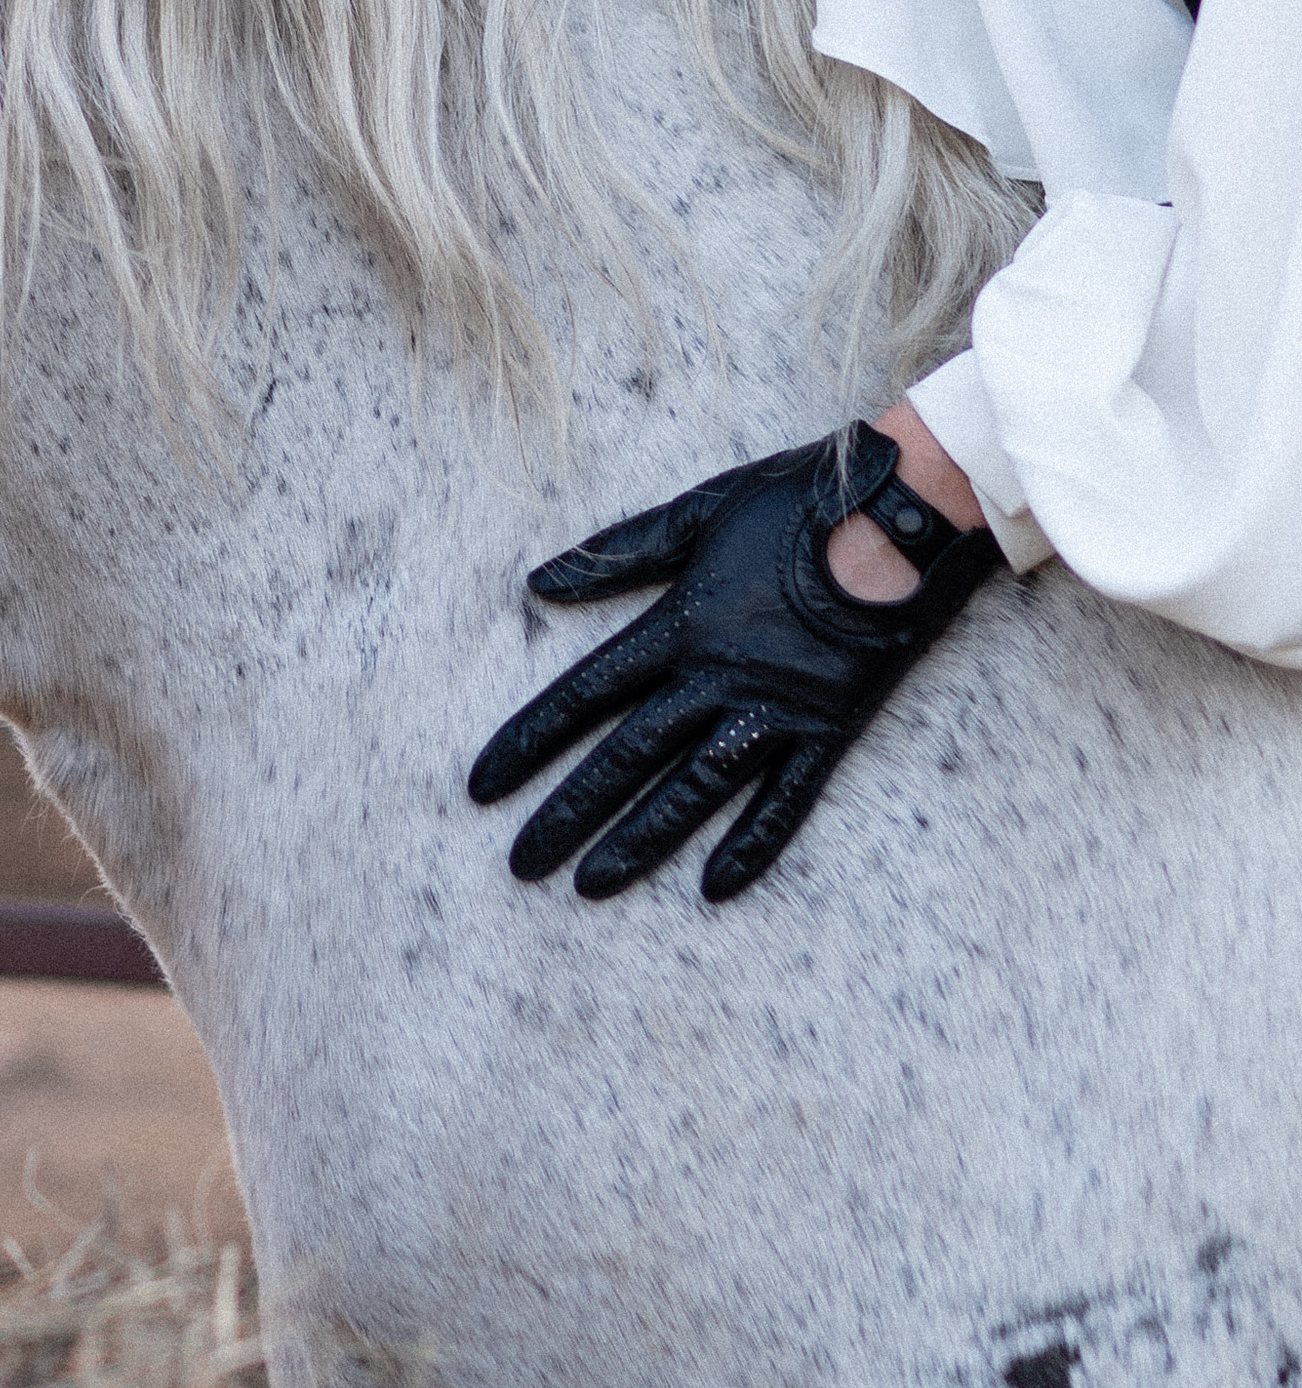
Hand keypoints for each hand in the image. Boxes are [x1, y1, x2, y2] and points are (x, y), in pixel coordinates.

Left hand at [468, 424, 1005, 902]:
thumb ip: (620, 553)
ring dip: (641, 841)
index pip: (583, 694)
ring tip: (591, 887)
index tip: (480, 787)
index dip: (528, 742)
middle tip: (522, 863)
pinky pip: (787, 800)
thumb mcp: (699, 510)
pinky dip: (753, 845)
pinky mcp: (830, 728)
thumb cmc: (800, 499)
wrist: (907, 512)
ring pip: (694, 790)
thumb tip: (539, 581)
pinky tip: (716, 888)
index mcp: (679, 623)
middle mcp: (718, 676)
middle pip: (627, 755)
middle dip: (569, 812)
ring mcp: (775, 709)